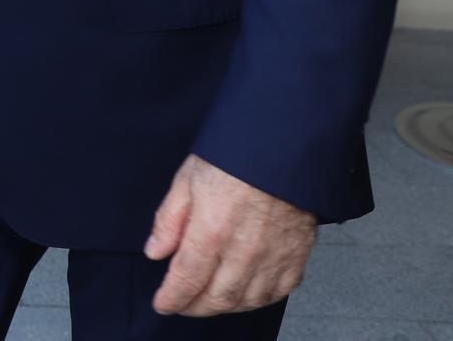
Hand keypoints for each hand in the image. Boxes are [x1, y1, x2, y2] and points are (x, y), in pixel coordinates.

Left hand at [145, 154, 315, 316]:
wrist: (284, 145)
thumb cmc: (234, 156)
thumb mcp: (187, 179)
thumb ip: (169, 219)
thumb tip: (155, 252)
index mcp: (212, 231)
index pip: (186, 280)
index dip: (172, 298)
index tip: (163, 304)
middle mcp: (244, 251)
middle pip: (216, 298)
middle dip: (194, 307)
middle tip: (182, 304)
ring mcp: (274, 257)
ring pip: (246, 301)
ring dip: (224, 306)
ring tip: (209, 299)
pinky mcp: (297, 256)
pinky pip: (277, 293)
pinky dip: (258, 299)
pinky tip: (245, 292)